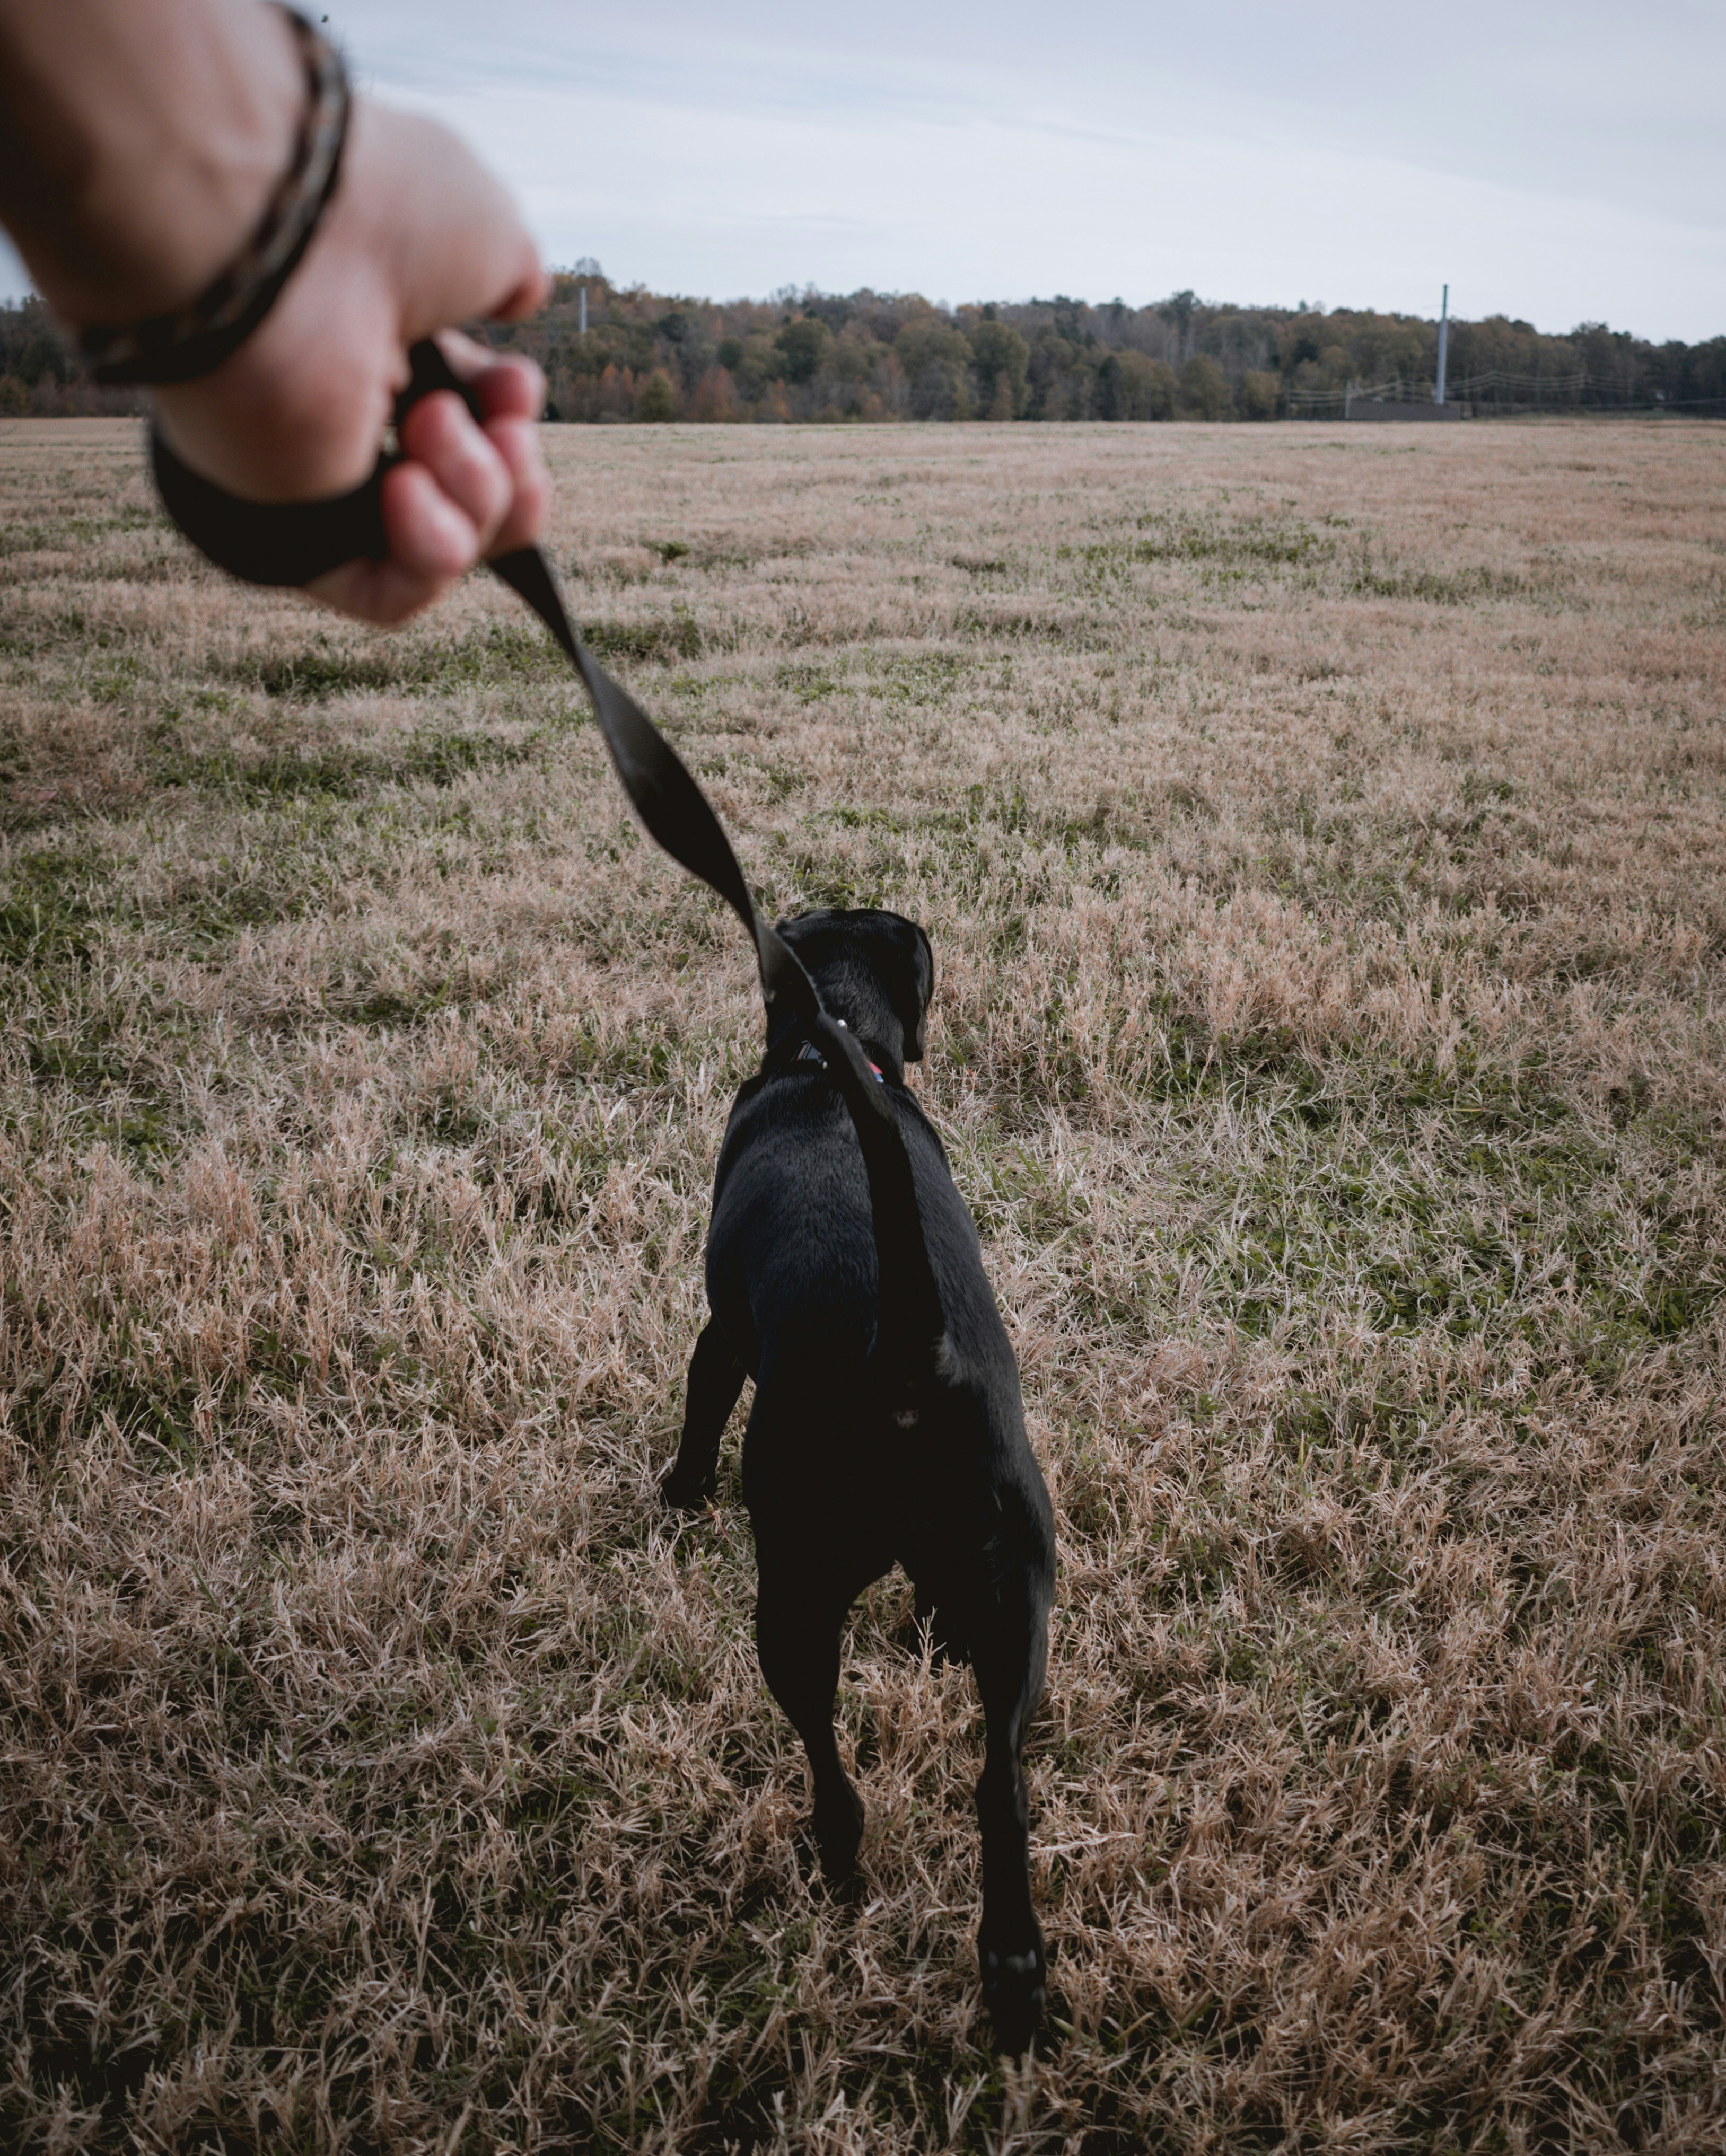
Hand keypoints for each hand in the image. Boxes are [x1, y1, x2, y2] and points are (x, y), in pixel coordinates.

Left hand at [151, 101, 550, 624]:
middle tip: (496, 425)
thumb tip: (520, 296)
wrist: (266, 240)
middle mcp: (341, 411)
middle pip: (473, 497)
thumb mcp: (483, 228)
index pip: (471, 421)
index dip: (511, 417)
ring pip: (449, 549)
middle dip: (510, 470)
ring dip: (475, 493)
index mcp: (377, 340)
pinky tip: (404, 488)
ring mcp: (314, 481)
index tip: (513, 387)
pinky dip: (429, 554)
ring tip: (427, 426)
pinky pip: (391, 596)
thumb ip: (511, 272)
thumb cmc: (369, 214)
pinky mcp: (289, 543)